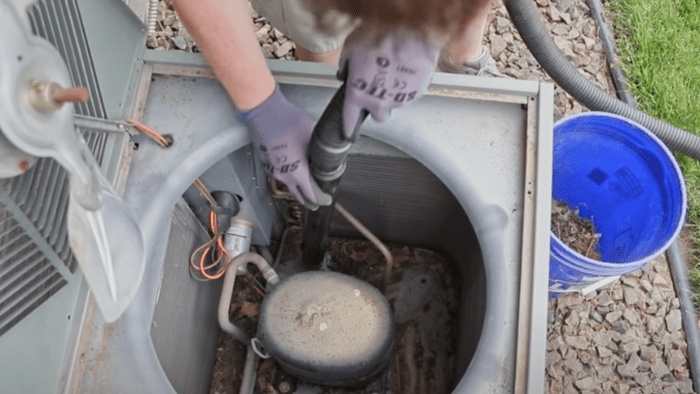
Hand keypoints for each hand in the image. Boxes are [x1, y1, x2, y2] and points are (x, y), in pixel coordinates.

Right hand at [237, 86, 331, 209]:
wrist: (264, 113)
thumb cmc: (288, 121)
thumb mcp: (313, 133)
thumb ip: (322, 147)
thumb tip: (331, 150)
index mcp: (299, 171)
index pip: (312, 194)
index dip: (321, 199)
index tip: (327, 200)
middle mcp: (285, 175)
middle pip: (300, 195)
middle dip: (310, 201)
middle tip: (318, 203)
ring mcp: (274, 170)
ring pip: (289, 186)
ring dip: (299, 189)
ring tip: (307, 188)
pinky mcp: (268, 163)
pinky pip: (281, 176)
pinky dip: (290, 179)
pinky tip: (295, 173)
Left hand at [340, 25, 441, 137]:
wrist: (409, 29)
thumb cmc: (379, 35)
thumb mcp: (351, 47)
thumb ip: (345, 66)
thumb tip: (344, 72)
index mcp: (357, 94)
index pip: (349, 119)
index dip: (348, 127)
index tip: (349, 132)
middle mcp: (378, 102)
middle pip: (378, 117)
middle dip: (378, 107)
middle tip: (379, 88)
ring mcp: (398, 100)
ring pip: (395, 104)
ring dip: (394, 92)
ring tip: (395, 69)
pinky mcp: (416, 94)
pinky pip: (410, 94)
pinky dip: (408, 85)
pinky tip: (406, 68)